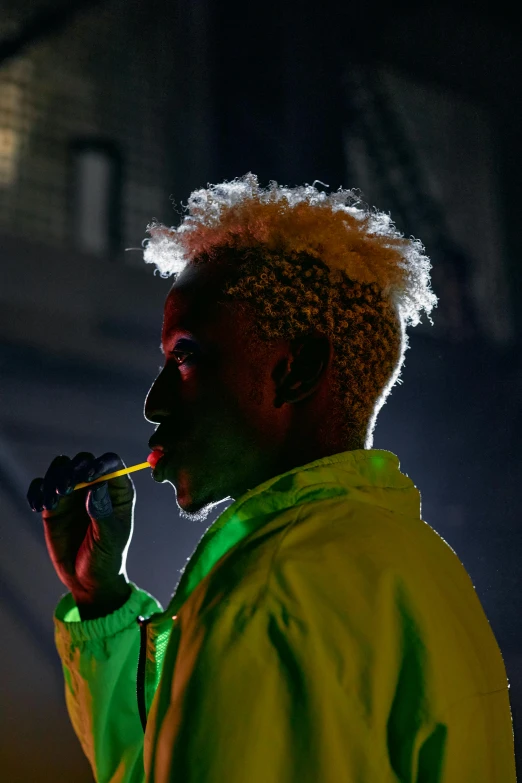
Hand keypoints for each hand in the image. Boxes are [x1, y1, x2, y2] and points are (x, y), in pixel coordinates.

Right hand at [27, 452, 134, 615]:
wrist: (88, 580)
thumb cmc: (107, 558)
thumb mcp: (109, 539)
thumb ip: (102, 512)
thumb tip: (96, 487)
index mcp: (118, 491)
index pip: (110, 463)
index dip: (99, 464)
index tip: (88, 476)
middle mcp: (96, 486)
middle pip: (82, 461)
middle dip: (71, 471)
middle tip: (64, 490)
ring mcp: (74, 494)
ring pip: (60, 469)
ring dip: (52, 480)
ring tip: (50, 504)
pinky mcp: (55, 505)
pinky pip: (42, 488)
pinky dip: (37, 492)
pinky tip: (38, 507)